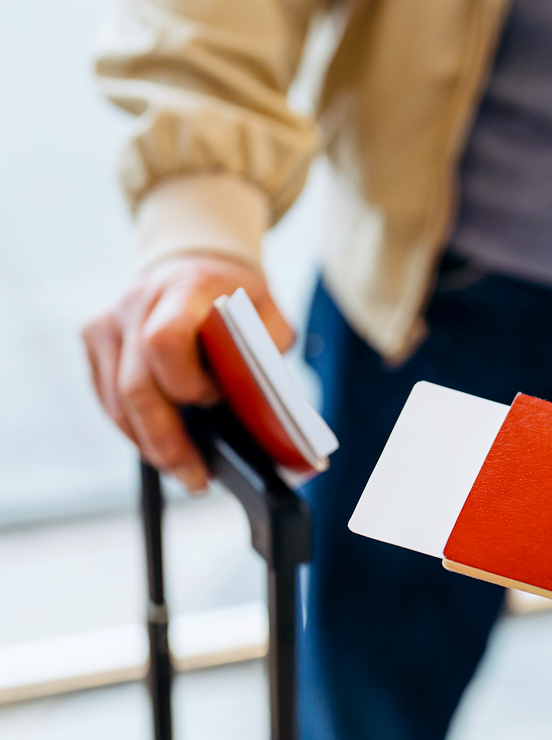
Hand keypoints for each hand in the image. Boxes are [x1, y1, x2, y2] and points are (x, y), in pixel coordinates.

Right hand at [82, 255, 292, 490]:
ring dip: (150, 444)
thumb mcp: (268, 316)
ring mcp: (108, 322)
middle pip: (136, 386)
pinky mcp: (95, 339)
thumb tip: (265, 409)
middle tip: (196, 478)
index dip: (187, 384)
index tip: (215, 402)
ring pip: (116, 400)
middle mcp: (135, 303)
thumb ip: (267, 355)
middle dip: (167, 440)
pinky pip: (108, 397)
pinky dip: (134, 428)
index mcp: (182, 291)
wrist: (194, 261)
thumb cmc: (237, 297)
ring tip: (186, 474)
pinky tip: (162, 450)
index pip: (163, 341)